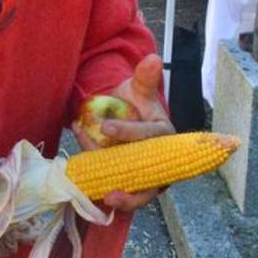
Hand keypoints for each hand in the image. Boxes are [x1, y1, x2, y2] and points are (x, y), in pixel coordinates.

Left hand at [73, 55, 174, 211]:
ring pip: (142, 193)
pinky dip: (111, 191)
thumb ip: (145, 78)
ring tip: (107, 199)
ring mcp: (149, 175)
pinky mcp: (135, 185)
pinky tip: (92, 189)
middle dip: (132, 182)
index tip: (105, 127)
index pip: (148, 135)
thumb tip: (153, 57)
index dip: (128, 132)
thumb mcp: (138, 89)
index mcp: (165, 134)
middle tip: (109, 186)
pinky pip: (125, 191)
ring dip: (127, 200)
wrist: (126, 119)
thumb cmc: (135, 105)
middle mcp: (162, 159)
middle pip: (150, 174)